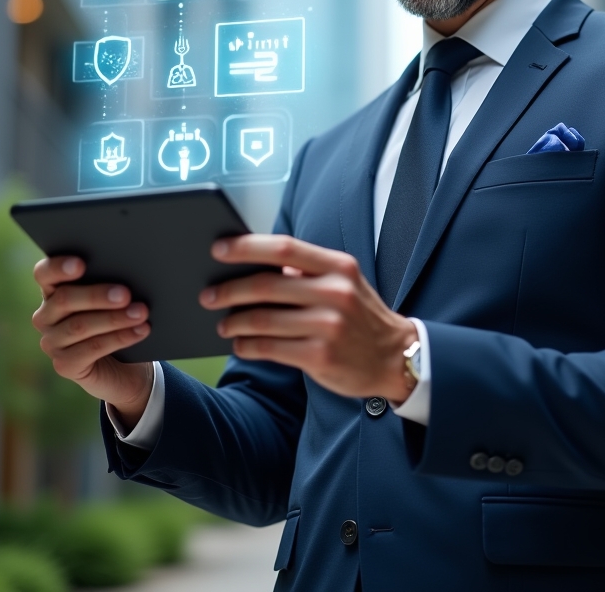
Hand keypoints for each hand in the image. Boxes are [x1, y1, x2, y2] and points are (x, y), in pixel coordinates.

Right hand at [32, 256, 153, 427]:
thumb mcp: (114, 298)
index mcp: (54, 290)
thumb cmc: (118, 317)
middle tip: (126, 294)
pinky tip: (140, 330)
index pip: (45, 273)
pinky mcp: (64, 365)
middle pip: (64, 299)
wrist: (124, 364)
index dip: (59, 267)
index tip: (81, 264)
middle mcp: (46, 316)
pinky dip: (120, 338)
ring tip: (141, 312)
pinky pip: (92, 349)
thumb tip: (130, 269)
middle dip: (97, 295)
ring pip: (80, 326)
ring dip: (114, 318)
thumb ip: (112, 282)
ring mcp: (52, 342)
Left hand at [202, 235, 417, 402]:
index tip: (219, 248)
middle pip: (267, 285)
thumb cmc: (360, 315)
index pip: (284, 248)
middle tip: (208, 295)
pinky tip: (242, 344)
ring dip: (234, 322)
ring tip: (224, 324)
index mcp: (338, 266)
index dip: (247, 247)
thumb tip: (254, 264)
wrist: (397, 356)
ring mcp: (329, 326)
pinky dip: (248, 346)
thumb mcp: (344, 281)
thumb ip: (306, 271)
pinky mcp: (321, 357)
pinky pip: (270, 349)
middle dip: (229, 290)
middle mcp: (336, 292)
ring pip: (263, 320)